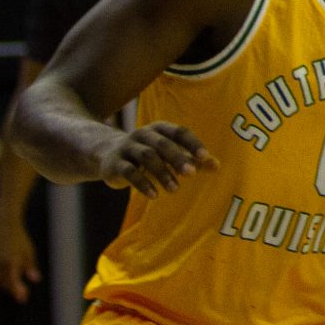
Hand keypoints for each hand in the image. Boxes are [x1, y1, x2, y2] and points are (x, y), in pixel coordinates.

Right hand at [0, 216, 40, 301]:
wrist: (5, 226)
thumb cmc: (21, 239)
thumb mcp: (29, 253)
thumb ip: (31, 267)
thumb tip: (35, 280)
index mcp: (11, 262)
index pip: (13, 281)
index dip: (17, 291)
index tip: (23, 299)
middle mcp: (0, 264)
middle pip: (6, 283)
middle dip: (14, 290)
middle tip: (24, 296)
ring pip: (0, 280)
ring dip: (8, 286)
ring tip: (18, 290)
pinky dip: (2, 280)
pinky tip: (10, 282)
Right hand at [98, 123, 215, 194]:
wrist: (107, 155)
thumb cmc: (149, 154)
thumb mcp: (169, 154)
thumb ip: (192, 159)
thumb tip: (217, 166)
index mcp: (160, 128)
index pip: (180, 132)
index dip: (192, 143)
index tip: (205, 157)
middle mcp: (143, 134)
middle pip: (162, 144)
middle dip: (178, 158)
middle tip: (192, 173)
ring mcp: (127, 147)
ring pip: (147, 157)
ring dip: (162, 173)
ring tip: (175, 189)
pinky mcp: (115, 163)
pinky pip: (129, 172)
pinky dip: (143, 184)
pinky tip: (154, 195)